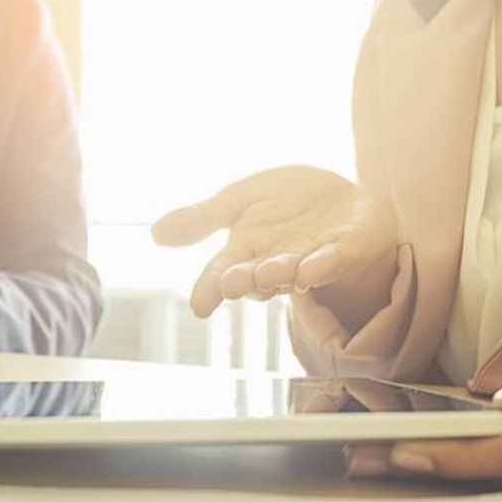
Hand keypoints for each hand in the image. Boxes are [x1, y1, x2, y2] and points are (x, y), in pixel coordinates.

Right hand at [152, 166, 397, 318]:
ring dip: (279, 274)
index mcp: (245, 252)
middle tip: (232, 283)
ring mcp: (311, 259)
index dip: (209, 289)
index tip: (199, 305)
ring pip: (292, 273)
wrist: (341, 195)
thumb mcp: (240, 199)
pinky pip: (334, 261)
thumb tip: (155, 233)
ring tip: (268, 272)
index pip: (220, 273)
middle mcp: (274, 263)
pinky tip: (312, 268)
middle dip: (245, 280)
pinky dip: (323, 266)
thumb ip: (203, 217)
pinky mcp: (346, 251)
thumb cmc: (286, 203)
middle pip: (255, 278)